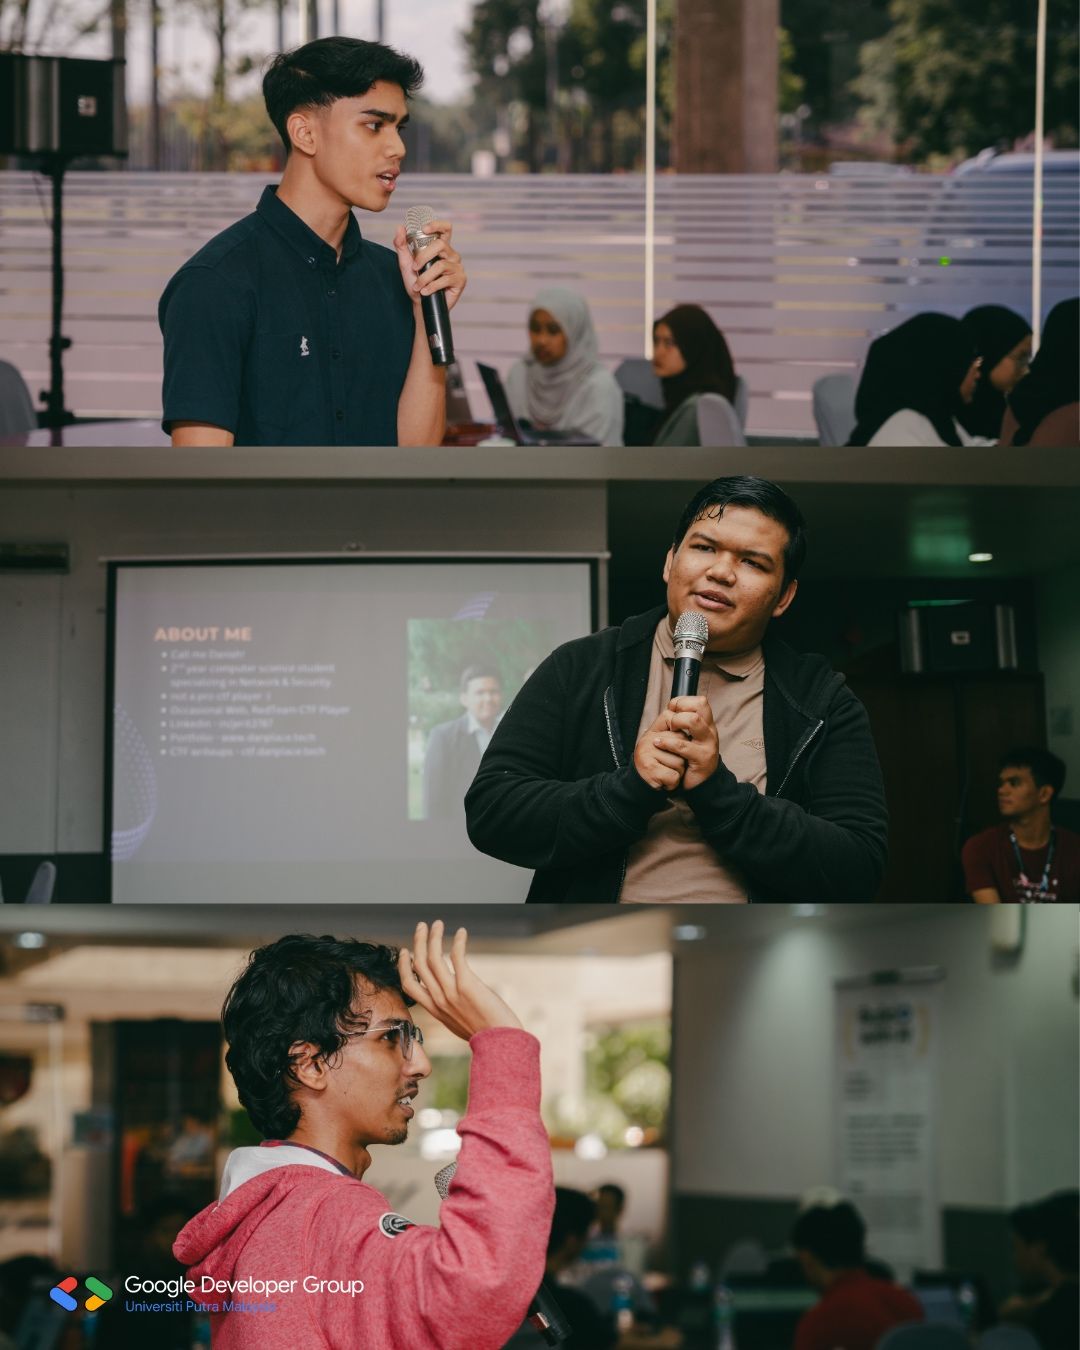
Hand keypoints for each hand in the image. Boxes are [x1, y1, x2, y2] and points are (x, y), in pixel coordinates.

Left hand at [392, 219, 466, 311]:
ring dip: (425, 277)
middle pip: (440, 245)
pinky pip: (445, 279)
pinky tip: (426, 291)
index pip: (445, 229)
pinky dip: (432, 286)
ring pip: (440, 265)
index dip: (437, 225)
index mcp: (441, 248)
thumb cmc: (416, 283)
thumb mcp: (406, 263)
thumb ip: (402, 245)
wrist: (422, 304)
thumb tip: (400, 227)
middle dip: (423, 257)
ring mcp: (457, 267)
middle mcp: (451, 255)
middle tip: (414, 268)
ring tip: (418, 286)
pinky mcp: (460, 280)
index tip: (424, 229)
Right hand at [398, 920, 521, 1041]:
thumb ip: (449, 1008)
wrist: (501, 1045)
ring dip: (434, 937)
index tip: (406, 951)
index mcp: (434, 1009)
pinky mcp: (467, 986)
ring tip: (438, 924)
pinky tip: (462, 932)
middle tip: (422, 926)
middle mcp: (439, 1000)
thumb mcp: (457, 1023)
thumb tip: (450, 996)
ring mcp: (451, 993)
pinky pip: (457, 957)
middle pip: (419, 965)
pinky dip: (458, 942)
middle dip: (418, 942)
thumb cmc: (485, 1035)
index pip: (408, 985)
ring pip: (433, 958)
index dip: (404, 966)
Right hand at [633, 709, 685, 792]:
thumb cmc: (658, 764)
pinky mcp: (650, 769)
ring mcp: (647, 754)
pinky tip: (664, 782)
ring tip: (666, 772)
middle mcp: (647, 740)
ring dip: (678, 772)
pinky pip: (674, 776)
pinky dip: (673, 783)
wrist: (640, 785)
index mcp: (652, 732)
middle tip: (669, 762)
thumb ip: (674, 730)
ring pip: (680, 762)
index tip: (673, 749)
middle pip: (682, 743)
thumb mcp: (664, 743)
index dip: (681, 739)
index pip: (675, 722)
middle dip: (683, 756)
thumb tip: (691, 715)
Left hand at [652, 695, 719, 790]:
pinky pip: (683, 746)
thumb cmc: (690, 759)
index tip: (671, 711)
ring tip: (666, 731)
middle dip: (679, 711)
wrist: (700, 784)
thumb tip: (670, 706)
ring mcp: (708, 744)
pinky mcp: (703, 758)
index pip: (700, 701)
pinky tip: (658, 743)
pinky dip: (667, 743)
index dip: (683, 702)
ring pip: (694, 721)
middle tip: (670, 723)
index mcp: (707, 724)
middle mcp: (710, 731)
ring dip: (675, 722)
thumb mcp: (688, 737)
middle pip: (699, 706)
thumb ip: (682, 723)